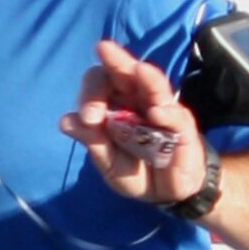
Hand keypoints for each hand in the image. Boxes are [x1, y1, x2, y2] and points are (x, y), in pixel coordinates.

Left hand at [59, 39, 207, 203]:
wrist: (166, 194)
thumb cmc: (135, 171)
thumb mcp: (108, 163)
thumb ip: (92, 142)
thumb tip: (65, 121)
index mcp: (115, 103)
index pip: (101, 81)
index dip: (91, 93)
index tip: (87, 118)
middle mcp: (138, 99)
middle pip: (126, 72)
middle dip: (115, 64)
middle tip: (104, 54)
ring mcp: (162, 110)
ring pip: (154, 85)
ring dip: (146, 77)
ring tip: (138, 69)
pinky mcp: (182, 127)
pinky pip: (175, 116)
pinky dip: (166, 112)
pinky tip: (157, 112)